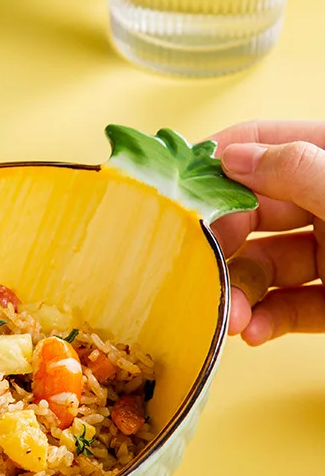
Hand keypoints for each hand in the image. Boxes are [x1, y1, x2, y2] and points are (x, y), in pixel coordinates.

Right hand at [209, 120, 324, 345]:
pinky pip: (291, 308)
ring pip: (268, 267)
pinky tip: (252, 332)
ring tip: (230, 317)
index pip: (268, 143)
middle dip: (225, 243)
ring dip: (241, 294)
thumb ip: (296, 171)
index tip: (178, 185)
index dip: (220, 160)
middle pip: (255, 212)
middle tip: (200, 263)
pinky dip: (267, 321)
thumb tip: (231, 154)